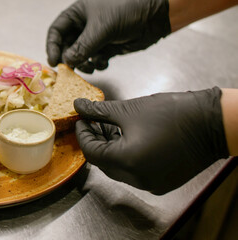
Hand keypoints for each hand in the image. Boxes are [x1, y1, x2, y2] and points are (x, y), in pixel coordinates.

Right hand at [46, 0, 170, 72]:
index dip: (52, 46)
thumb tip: (67, 62)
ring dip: (83, 64)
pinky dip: (97, 65)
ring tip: (89, 67)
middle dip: (69, 59)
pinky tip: (104, 63)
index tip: (54, 62)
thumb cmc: (127, 10)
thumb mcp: (101, 28)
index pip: (57, 31)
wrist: (155, 15)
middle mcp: (85, 25)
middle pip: (67, 46)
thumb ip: (82, 47)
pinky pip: (95, 60)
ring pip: (80, 56)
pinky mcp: (107, 47)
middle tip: (71, 71)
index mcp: (78, 13)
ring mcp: (96, 37)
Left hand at [74, 87, 228, 193]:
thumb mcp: (130, 110)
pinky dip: (125, 156)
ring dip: (109, 148)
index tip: (81, 119)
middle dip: (95, 140)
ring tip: (108, 126)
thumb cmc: (175, 113)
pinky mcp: (160, 182)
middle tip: (92, 121)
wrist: (213, 123)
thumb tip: (79, 106)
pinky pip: (133, 171)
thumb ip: (100, 111)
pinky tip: (125, 137)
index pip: (91, 152)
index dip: (83, 134)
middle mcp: (137, 178)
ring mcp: (149, 183)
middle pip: (103, 162)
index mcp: (127, 161)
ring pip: (117, 168)